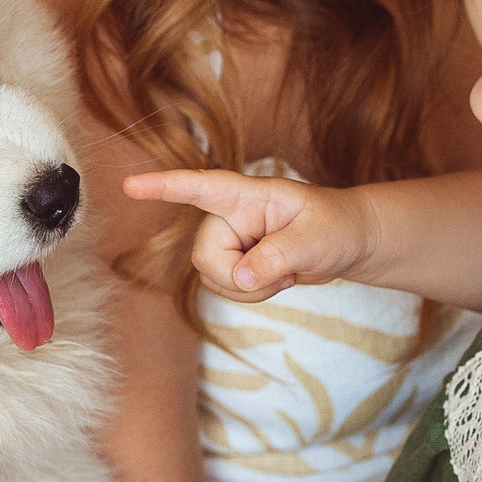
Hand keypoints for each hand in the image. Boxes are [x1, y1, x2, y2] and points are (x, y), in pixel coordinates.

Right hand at [122, 168, 368, 300]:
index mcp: (248, 194)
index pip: (201, 187)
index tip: (130, 187)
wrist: (351, 244)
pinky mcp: (236, 262)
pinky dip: (251, 294)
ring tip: (286, 275)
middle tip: (282, 277)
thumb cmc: (338, 227)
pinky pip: (224, 288)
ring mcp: (231, 240)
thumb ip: (278, 256)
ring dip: (249, 289)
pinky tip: (278, 281)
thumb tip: (243, 278)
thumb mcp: (316, 240)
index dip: (165, 187)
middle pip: (204, 255)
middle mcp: (231, 215)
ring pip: (211, 277)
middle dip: (238, 278)